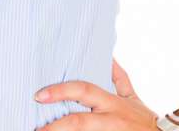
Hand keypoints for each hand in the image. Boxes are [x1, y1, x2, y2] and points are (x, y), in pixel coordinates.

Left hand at [34, 57, 158, 129]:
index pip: (83, 91)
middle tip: (35, 128)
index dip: (60, 91)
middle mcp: (111, 119)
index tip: (38, 94)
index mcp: (111, 103)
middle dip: (56, 126)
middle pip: (79, 122)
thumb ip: (118, 77)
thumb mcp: (131, 96)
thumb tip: (108, 55)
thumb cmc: (143, 119)